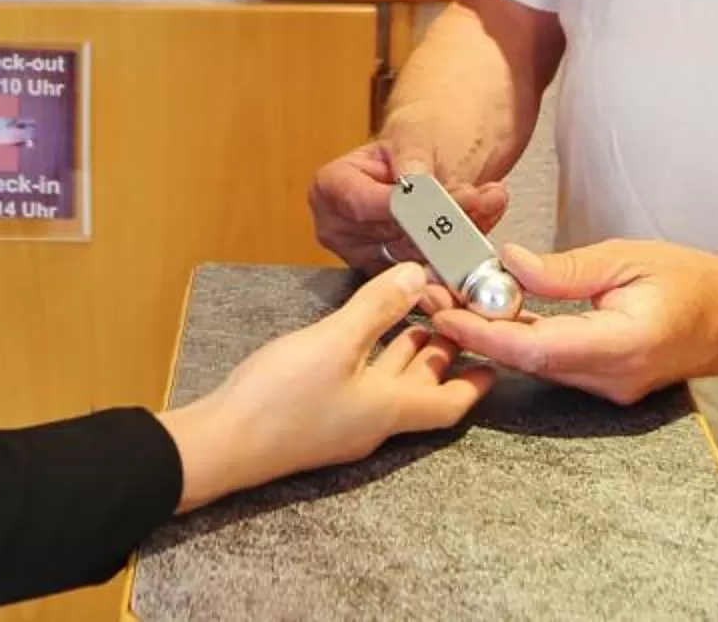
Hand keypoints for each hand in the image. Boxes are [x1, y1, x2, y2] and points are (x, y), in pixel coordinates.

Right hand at [159, 264, 493, 511]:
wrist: (222, 442)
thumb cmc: (282, 398)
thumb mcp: (336, 342)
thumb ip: (378, 308)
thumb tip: (418, 276)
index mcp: (389, 410)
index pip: (448, 404)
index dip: (475, 383)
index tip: (494, 357)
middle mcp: (372, 421)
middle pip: (419, 391)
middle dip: (441, 355)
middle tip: (457, 319)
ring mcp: (342, 420)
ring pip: (388, 385)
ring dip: (405, 353)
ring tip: (419, 317)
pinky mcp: (316, 415)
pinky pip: (361, 383)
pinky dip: (372, 356)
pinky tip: (361, 331)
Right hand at [308, 139, 510, 271]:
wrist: (438, 150)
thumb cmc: (417, 137)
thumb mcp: (415, 135)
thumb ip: (413, 160)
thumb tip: (414, 182)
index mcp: (331, 188)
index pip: (364, 208)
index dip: (407, 209)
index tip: (446, 200)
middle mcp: (343, 229)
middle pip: (395, 238)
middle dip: (444, 220)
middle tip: (480, 196)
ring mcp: (370, 256)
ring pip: (422, 259)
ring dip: (464, 229)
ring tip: (489, 198)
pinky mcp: (401, 274)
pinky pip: (437, 270)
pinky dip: (468, 245)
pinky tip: (486, 217)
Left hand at [427, 241, 717, 405]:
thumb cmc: (695, 280)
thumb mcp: (628, 258)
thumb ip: (565, 269)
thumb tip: (509, 264)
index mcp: (622, 344)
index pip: (538, 348)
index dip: (485, 334)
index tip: (446, 312)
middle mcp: (613, 377)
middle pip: (529, 362)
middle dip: (476, 332)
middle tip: (433, 297)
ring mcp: (612, 388)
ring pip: (539, 366)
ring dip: (495, 336)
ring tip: (453, 300)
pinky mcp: (609, 383)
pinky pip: (557, 365)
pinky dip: (523, 341)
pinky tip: (497, 314)